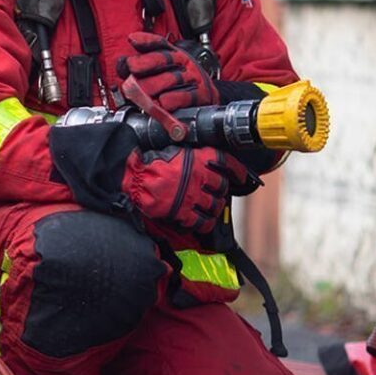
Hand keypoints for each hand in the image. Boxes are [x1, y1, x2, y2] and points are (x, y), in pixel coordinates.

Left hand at [117, 32, 218, 111]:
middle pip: (163, 59)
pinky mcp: (200, 94)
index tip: (132, 40)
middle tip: (132, 69)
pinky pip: (186, 96)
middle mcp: (183, 62)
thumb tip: (122, 64)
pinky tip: (163, 102)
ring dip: (155, 84)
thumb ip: (140, 66)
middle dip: (146, 63)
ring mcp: (192, 78)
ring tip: (142, 91)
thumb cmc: (179, 84)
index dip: (146, 41)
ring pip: (172, 78)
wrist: (205, 97)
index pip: (159, 43)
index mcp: (173, 54)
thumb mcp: (161, 71)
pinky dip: (174, 99)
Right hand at [121, 145, 248, 236]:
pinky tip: (200, 221)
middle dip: (221, 192)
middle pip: (222, 187)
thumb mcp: (175, 151)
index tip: (240, 176)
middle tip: (217, 193)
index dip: (237, 171)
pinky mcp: (184, 212)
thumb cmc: (151, 163)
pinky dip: (204, 223)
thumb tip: (203, 160)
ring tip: (209, 208)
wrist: (135, 177)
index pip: (227, 163)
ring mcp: (193, 196)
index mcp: (198, 158)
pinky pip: (202, 222)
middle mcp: (199, 177)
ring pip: (215, 206)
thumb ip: (192, 157)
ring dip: (214, 208)